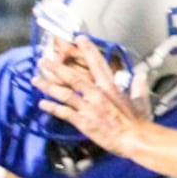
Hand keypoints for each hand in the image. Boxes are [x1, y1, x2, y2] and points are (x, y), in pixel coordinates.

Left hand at [34, 38, 143, 154]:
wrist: (134, 139)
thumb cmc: (138, 122)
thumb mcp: (140, 101)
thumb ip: (137, 87)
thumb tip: (139, 76)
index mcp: (110, 87)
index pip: (97, 63)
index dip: (88, 50)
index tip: (79, 38)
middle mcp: (97, 94)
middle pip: (73, 76)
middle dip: (56, 67)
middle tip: (43, 60)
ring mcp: (88, 107)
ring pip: (64, 93)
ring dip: (48, 86)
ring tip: (36, 79)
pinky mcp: (83, 121)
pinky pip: (64, 112)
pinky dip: (52, 107)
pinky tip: (42, 103)